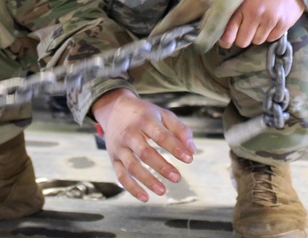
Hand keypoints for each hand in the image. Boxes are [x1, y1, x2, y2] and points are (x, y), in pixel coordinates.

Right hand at [91, 88, 196, 202]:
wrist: (114, 109)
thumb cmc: (143, 113)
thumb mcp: (162, 114)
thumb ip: (180, 130)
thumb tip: (193, 151)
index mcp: (144, 120)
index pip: (161, 136)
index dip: (175, 148)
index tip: (189, 159)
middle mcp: (129, 133)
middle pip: (145, 152)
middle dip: (162, 167)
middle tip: (177, 178)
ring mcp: (119, 147)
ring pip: (132, 166)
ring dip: (147, 180)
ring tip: (163, 191)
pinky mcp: (114, 158)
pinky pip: (121, 175)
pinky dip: (132, 188)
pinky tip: (145, 197)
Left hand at [218, 0, 303, 48]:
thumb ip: (231, 13)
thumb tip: (221, 33)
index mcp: (244, 7)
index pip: (229, 34)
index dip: (226, 40)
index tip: (226, 41)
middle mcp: (257, 14)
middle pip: (243, 42)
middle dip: (243, 37)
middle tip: (247, 27)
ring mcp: (272, 20)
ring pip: (257, 42)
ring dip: (257, 35)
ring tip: (260, 21)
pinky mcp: (283, 25)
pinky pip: (271, 39)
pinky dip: (270, 34)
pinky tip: (271, 22)